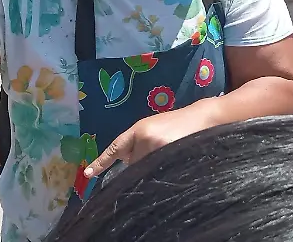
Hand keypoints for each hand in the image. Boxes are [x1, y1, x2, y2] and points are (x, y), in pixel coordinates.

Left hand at [84, 103, 213, 176]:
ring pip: (145, 170)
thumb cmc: (179, 123)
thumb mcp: (155, 128)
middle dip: (141, 162)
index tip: (88, 175)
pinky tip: (174, 160)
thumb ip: (139, 143)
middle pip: (132, 164)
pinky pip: (157, 173)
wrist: (204, 117)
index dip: (102, 162)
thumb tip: (129, 164)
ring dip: (153, 168)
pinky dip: (162, 171)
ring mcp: (157, 148)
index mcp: (139, 129)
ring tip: (171, 151)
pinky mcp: (169, 156)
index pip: (116, 148)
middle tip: (161, 150)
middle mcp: (144, 138)